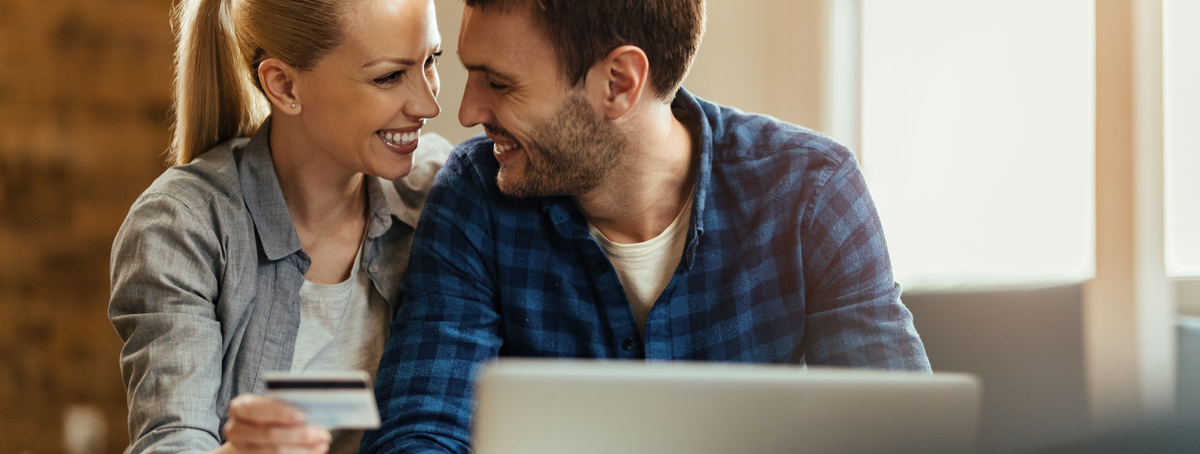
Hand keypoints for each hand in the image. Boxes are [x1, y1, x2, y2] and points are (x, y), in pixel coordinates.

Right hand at [213, 394, 331, 453]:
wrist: (250, 434)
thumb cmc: (267, 415)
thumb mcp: (271, 406)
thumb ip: (285, 407)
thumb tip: (313, 410)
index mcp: (240, 407)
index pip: (256, 409)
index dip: (279, 413)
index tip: (303, 416)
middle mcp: (235, 429)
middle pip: (268, 434)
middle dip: (299, 434)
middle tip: (322, 434)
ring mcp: (240, 449)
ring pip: (274, 451)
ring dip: (302, 448)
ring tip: (322, 443)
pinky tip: (313, 451)